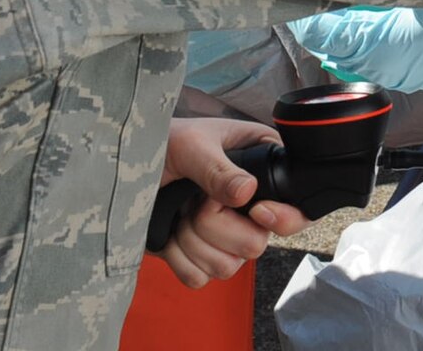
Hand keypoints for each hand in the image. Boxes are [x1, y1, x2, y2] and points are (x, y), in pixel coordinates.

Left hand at [153, 117, 306, 288]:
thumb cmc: (163, 143)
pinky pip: (199, 279)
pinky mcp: (200, 257)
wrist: (123, 171)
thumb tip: (246, 193)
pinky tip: (170, 234)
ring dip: (193, 241)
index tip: (256, 212)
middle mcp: (250, 207)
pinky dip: (178, 259)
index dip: (284, 218)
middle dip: (217, 227)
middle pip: (257, 245)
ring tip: (179, 212)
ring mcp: (226, 236)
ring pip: (227, 268)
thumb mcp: (192, 145)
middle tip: (196, 200)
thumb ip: (218, 169)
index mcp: (261, 169)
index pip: (299, 208)